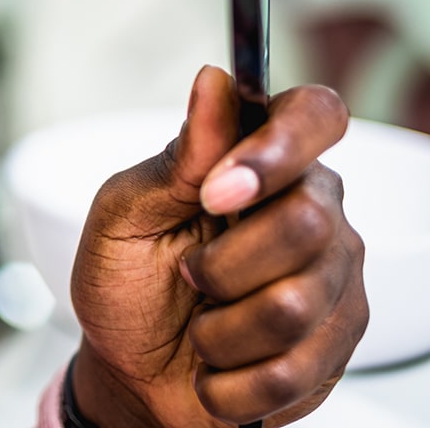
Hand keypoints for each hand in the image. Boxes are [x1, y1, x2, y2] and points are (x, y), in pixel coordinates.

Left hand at [70, 67, 366, 425]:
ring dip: (220, 331)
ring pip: (295, 305)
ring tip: (200, 327)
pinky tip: (217, 371)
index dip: (275, 149)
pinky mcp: (337, 345)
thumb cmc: (126, 282)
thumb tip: (214, 81)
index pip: (315, 116)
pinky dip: (232, 381)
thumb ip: (176, 158)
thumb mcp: (125, 214)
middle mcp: (314, 210)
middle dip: (221, 265)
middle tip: (188, 275)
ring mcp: (335, 279)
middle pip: (305, 223)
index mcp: (261, 160)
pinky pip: (293, 370)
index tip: (216, 192)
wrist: (133, 373)